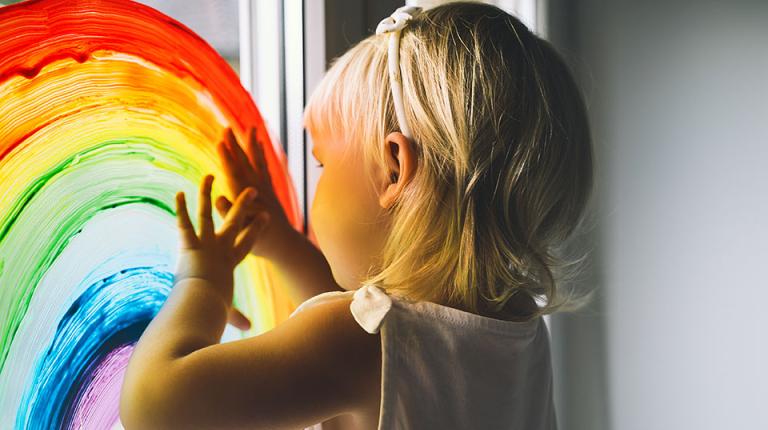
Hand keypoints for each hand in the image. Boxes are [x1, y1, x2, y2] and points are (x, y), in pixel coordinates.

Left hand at [174, 174, 268, 330]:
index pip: (248, 242)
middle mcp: (220, 249)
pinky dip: (180, 209)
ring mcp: (206, 244)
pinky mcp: (190, 244)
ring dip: (207, 194)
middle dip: (243, 205)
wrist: (204, 304)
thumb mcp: (227, 312)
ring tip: (208, 176)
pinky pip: (184, 223)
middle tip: (251, 190)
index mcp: (230, 262)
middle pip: (235, 222)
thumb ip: (237, 318)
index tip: (267, 215)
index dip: (257, 228)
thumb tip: (247, 330)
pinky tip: (179, 193)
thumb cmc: (215, 308)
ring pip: (207, 214)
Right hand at [216, 127, 295, 259]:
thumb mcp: (240, 231)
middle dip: (235, 145)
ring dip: (253, 144)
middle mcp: (257, 189)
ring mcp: (265, 187)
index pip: (234, 174)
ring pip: (257, 161)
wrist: (285, 244)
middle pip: (244, 162)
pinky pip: (265, 167)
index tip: (220, 142)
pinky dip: (262, 154)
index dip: (227, 158)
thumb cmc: (260, 241)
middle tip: (226, 127)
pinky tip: (260, 145)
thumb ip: (229, 213)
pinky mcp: (270, 189)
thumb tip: (217, 198)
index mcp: (246, 198)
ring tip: (252, 128)